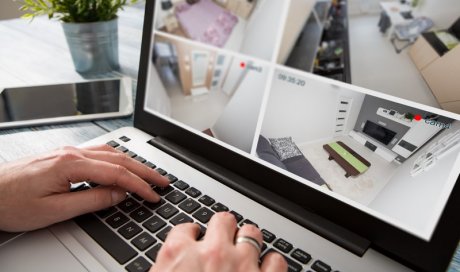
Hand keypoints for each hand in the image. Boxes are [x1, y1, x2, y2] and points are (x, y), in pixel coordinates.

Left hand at [0, 145, 168, 231]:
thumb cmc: (11, 202)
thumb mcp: (54, 210)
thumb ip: (91, 200)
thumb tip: (119, 195)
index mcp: (71, 163)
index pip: (117, 174)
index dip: (139, 186)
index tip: (154, 196)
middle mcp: (72, 152)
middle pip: (119, 158)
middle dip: (145, 170)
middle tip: (163, 181)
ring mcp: (67, 151)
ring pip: (110, 153)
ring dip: (133, 163)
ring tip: (149, 174)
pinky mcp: (63, 155)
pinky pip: (99, 153)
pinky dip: (117, 160)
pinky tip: (122, 165)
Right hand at [152, 212, 287, 271]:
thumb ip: (165, 267)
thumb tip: (169, 265)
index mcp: (179, 255)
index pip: (185, 229)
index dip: (190, 235)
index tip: (193, 240)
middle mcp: (212, 253)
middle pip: (223, 220)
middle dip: (223, 228)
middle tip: (223, 240)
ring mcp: (241, 266)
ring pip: (252, 233)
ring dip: (249, 240)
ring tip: (246, 249)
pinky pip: (276, 261)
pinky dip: (273, 263)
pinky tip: (267, 268)